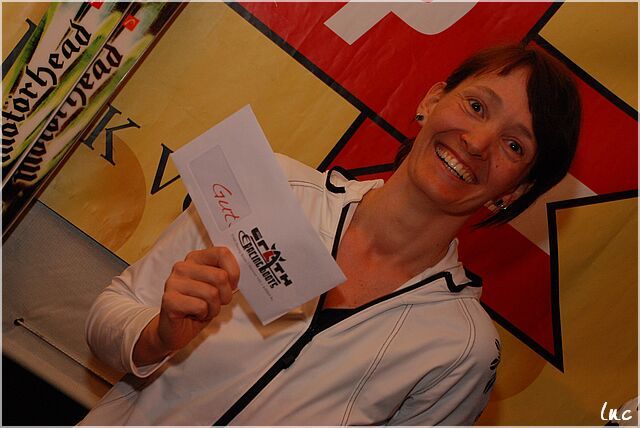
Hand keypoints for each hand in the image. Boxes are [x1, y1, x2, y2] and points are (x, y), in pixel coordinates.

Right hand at [133, 246, 239, 365]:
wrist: (177, 330)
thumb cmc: (200, 306)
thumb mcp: (217, 287)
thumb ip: (226, 275)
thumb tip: (239, 271)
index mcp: (195, 258)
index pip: (222, 253)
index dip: (234, 272)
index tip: (232, 284)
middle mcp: (183, 267)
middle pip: (220, 276)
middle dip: (225, 295)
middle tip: (216, 302)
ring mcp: (173, 282)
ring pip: (212, 293)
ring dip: (214, 308)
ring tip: (204, 309)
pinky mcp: (169, 299)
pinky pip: (200, 306)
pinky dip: (203, 314)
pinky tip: (194, 314)